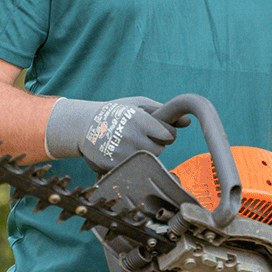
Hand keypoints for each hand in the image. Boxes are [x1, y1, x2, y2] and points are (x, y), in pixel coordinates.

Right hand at [45, 96, 188, 173]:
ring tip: (129, 142)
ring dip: (143, 153)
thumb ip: (163, 112)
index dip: (165, 132)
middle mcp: (133, 138)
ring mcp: (123, 154)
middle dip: (154, 143)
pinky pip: (134, 167)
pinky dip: (130, 161)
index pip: (169, 135)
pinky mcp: (114, 166)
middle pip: (160, 149)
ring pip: (148, 160)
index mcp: (141, 120)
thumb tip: (187, 121)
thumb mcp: (139, 104)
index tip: (156, 130)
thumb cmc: (116, 112)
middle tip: (139, 136)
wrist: (84, 125)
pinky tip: (120, 151)